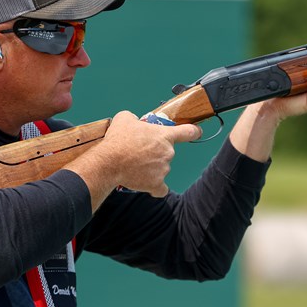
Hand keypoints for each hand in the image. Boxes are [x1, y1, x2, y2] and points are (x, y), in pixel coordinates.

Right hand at [66, 111, 200, 205]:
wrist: (110, 162)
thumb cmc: (118, 140)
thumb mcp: (125, 118)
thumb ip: (135, 118)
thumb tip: (135, 122)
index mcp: (164, 135)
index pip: (188, 132)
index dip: (194, 131)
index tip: (197, 132)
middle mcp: (168, 152)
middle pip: (167, 152)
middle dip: (155, 152)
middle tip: (138, 151)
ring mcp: (164, 169)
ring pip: (161, 168)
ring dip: (151, 167)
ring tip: (133, 165)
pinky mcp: (156, 184)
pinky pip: (160, 188)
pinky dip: (154, 186)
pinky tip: (146, 183)